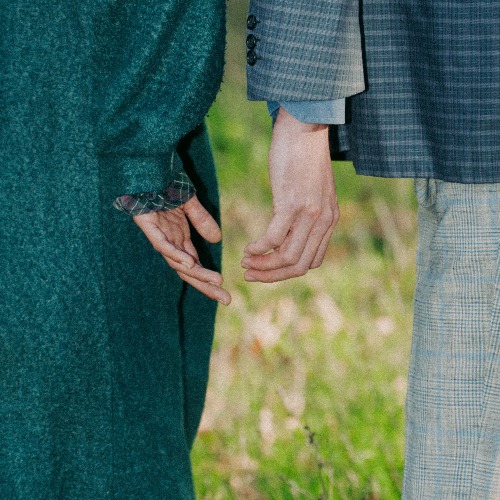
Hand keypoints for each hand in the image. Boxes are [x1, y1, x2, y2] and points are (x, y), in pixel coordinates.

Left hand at [133, 195, 230, 304]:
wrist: (145, 168)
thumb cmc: (164, 184)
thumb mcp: (189, 203)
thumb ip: (202, 220)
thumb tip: (217, 239)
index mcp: (178, 238)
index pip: (195, 266)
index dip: (209, 280)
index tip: (226, 294)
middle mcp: (169, 241)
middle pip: (188, 271)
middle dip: (206, 286)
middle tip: (226, 299)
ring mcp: (158, 235)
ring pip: (177, 262)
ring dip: (196, 273)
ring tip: (215, 281)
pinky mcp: (147, 225)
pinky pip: (162, 244)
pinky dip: (175, 255)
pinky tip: (189, 263)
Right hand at [241, 107, 338, 281]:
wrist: (306, 127)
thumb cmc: (304, 156)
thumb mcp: (313, 190)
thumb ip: (306, 213)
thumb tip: (286, 231)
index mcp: (330, 220)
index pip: (312, 262)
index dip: (287, 272)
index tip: (267, 269)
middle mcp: (323, 221)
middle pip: (300, 266)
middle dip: (272, 276)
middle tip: (250, 274)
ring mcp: (309, 214)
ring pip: (287, 258)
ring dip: (263, 266)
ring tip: (246, 262)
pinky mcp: (292, 203)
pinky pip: (274, 238)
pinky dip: (259, 248)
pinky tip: (248, 247)